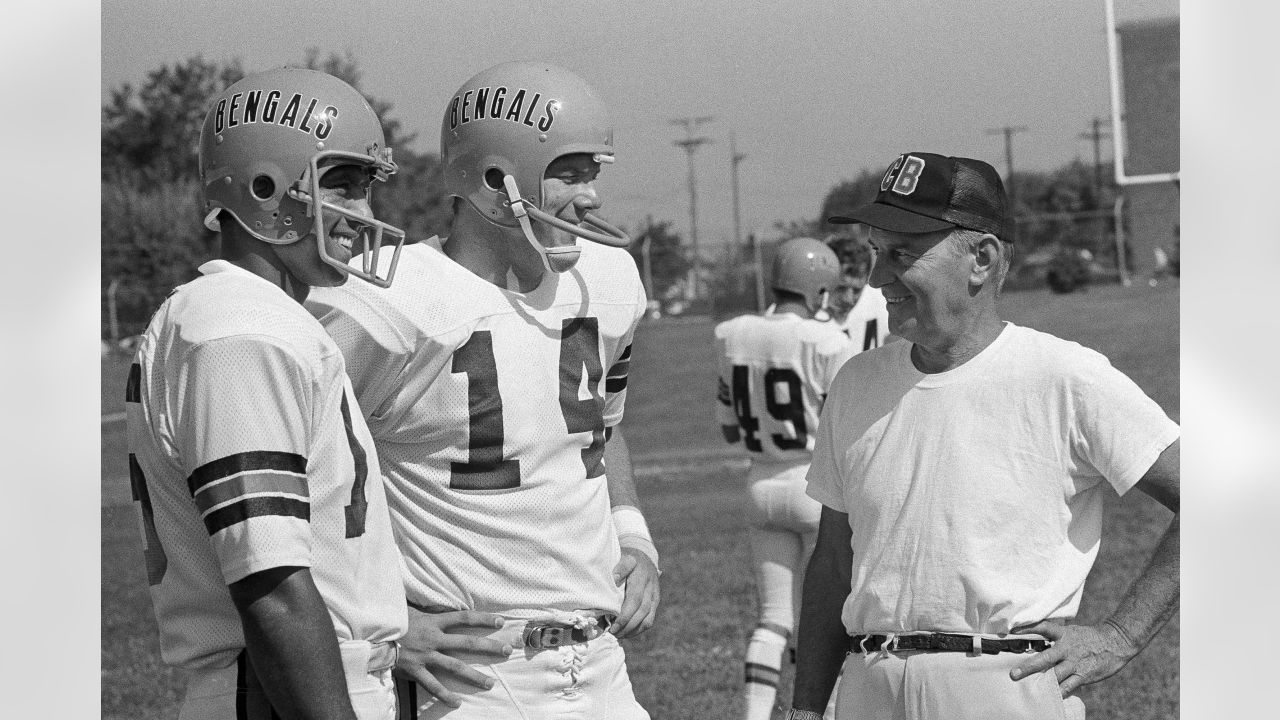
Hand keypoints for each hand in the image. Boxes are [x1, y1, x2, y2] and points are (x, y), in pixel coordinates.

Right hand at [395, 607, 512, 707]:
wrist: (373, 636)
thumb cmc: (392, 620)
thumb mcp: (410, 608)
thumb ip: (426, 608)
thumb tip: (431, 597)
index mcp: (435, 622)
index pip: (464, 618)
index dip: (483, 619)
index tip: (500, 622)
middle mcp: (434, 638)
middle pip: (468, 643)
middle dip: (489, 647)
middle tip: (507, 651)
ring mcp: (426, 656)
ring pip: (455, 667)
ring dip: (474, 676)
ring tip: (490, 683)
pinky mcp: (416, 670)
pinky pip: (433, 685)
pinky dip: (445, 695)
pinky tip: (458, 702)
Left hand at [610, 547, 659, 637]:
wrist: (643, 556)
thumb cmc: (627, 558)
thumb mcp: (622, 557)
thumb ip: (619, 567)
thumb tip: (613, 579)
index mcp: (641, 576)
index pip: (635, 600)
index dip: (625, 615)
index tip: (613, 626)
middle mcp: (651, 588)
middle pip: (642, 612)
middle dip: (627, 626)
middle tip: (612, 633)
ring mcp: (655, 596)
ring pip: (648, 619)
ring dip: (633, 630)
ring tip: (618, 635)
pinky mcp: (655, 602)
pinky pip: (649, 620)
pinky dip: (638, 629)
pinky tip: (626, 633)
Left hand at [1009, 620, 1138, 695]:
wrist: (1116, 642)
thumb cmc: (1089, 638)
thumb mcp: (1071, 632)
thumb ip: (1054, 638)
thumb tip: (1034, 645)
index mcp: (1063, 634)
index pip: (1043, 628)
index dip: (1028, 629)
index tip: (1012, 631)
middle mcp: (1067, 649)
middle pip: (1045, 658)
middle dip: (1028, 667)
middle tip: (1013, 674)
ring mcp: (1075, 663)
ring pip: (1055, 676)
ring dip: (1041, 683)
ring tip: (1027, 688)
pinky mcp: (1084, 676)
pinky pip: (1068, 687)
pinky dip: (1058, 692)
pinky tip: (1049, 696)